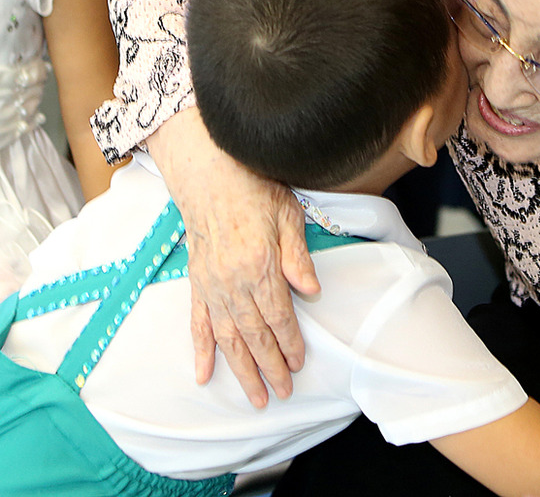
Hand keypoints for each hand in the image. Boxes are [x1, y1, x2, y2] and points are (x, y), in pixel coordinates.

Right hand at [147, 108, 319, 406]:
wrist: (211, 172)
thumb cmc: (255, 190)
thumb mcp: (289, 216)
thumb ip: (298, 257)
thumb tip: (313, 292)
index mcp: (259, 266)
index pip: (278, 316)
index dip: (289, 343)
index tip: (298, 364)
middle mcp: (232, 281)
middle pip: (252, 334)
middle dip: (268, 367)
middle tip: (280, 394)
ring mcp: (211, 284)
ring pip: (226, 337)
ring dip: (239, 369)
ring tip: (253, 396)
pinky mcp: (197, 281)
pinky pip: (198, 322)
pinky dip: (200, 350)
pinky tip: (204, 374)